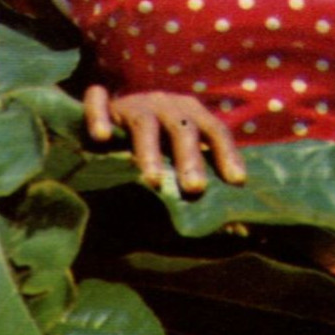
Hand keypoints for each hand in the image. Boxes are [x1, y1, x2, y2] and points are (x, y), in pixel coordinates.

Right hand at [84, 86, 245, 193]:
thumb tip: (237, 232)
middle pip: (182, 128)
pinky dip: (99, 116)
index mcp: (190, 115)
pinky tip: (101, 136)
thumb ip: (200, 185)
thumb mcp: (180, 156)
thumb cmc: (157, 143)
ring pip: (143, 123)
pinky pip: (97, 102)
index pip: (215, 131)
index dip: (227, 154)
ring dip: (149, 151)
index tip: (236, 181)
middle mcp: (165, 105)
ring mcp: (133, 102)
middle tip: (195, 188)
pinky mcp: (102, 102)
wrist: (116, 112)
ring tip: (152, 180)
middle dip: (189, 158)